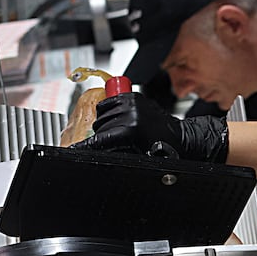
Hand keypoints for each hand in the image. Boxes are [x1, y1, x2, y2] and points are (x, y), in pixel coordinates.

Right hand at [72, 91, 229, 161]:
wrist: (181, 136)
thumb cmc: (165, 149)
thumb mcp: (142, 157)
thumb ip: (120, 156)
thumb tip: (102, 159)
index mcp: (132, 129)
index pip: (101, 139)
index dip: (86, 147)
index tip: (74, 150)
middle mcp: (131, 113)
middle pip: (100, 126)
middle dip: (100, 138)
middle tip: (108, 145)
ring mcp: (133, 102)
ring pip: (102, 113)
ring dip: (103, 123)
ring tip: (114, 133)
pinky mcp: (134, 96)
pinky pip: (109, 102)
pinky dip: (107, 110)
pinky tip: (114, 119)